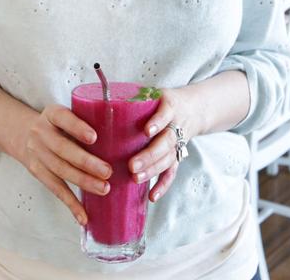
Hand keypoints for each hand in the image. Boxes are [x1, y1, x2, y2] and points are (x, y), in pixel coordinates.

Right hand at [18, 104, 112, 225]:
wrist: (24, 133)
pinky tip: (83, 216)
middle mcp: (41, 133)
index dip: (77, 127)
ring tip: (104, 189)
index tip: (94, 137)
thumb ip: (88, 120)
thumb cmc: (59, 124)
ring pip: (60, 170)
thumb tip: (126, 135)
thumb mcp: (67, 114)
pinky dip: (71, 204)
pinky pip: (55, 189)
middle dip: (86, 162)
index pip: (62, 118)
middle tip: (108, 171)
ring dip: (83, 182)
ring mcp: (37, 154)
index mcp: (52, 114)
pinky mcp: (38, 172)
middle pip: (62, 149)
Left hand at [129, 87, 191, 202]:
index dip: (158, 122)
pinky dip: (163, 185)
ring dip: (153, 171)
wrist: (193, 109)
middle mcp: (176, 126)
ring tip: (136, 178)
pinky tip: (152, 196)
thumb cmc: (163, 101)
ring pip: (168, 159)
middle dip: (149, 155)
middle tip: (131, 165)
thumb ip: (132, 99)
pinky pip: (172, 173)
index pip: (165, 114)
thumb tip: (96, 103)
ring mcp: (178, 144)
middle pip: (166, 142)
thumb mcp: (154, 94)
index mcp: (170, 107)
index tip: (147, 131)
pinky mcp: (177, 156)